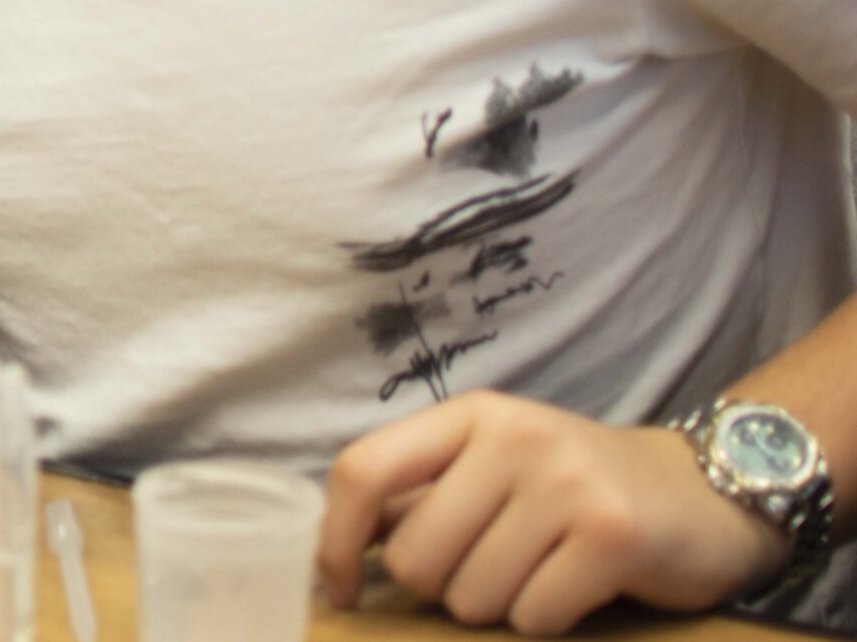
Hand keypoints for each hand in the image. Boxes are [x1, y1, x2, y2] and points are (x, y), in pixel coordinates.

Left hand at [321, 392, 787, 633]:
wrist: (702, 497)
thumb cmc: (574, 490)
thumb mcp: (492, 467)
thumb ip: (422, 497)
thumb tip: (335, 553)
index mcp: (468, 416)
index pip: (362, 470)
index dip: (334, 540)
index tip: (340, 590)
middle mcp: (512, 437)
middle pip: (414, 555)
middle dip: (440, 588)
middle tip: (489, 574)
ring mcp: (564, 481)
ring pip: (472, 596)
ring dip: (499, 606)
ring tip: (540, 572)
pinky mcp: (612, 534)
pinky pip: (534, 617)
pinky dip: (547, 620)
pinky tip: (576, 589)